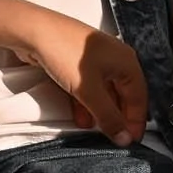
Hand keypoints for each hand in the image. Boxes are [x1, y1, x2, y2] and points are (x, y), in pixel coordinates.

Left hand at [20, 15, 147, 144]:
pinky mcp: (79, 62)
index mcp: (126, 62)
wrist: (33, 31)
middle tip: (115, 138)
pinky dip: (87, 103)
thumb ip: (109, 117)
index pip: (139, 97)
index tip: (130, 141)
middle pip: (123, 95)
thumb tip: (125, 139)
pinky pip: (89, 87)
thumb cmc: (65, 53)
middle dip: (117, 117)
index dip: (135, 121)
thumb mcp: (89, 91)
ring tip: (97, 132)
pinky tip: (82, 118)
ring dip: (101, 112)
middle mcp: (115, 59)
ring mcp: (96, 59)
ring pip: (105, 92)